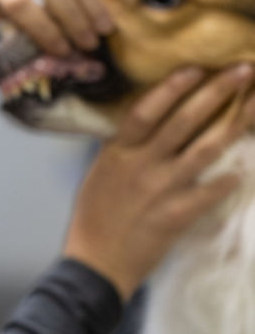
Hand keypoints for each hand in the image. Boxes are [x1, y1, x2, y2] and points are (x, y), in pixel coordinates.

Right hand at [63, 64, 254, 300]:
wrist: (96, 265)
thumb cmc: (94, 220)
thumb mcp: (100, 175)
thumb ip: (123, 149)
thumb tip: (147, 124)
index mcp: (118, 153)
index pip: (147, 110)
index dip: (173, 87)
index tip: (197, 68)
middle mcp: (141, 165)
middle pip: (183, 121)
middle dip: (216, 92)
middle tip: (243, 71)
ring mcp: (160, 190)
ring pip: (204, 150)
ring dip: (233, 125)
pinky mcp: (175, 216)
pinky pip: (209, 193)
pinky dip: (229, 180)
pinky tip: (245, 169)